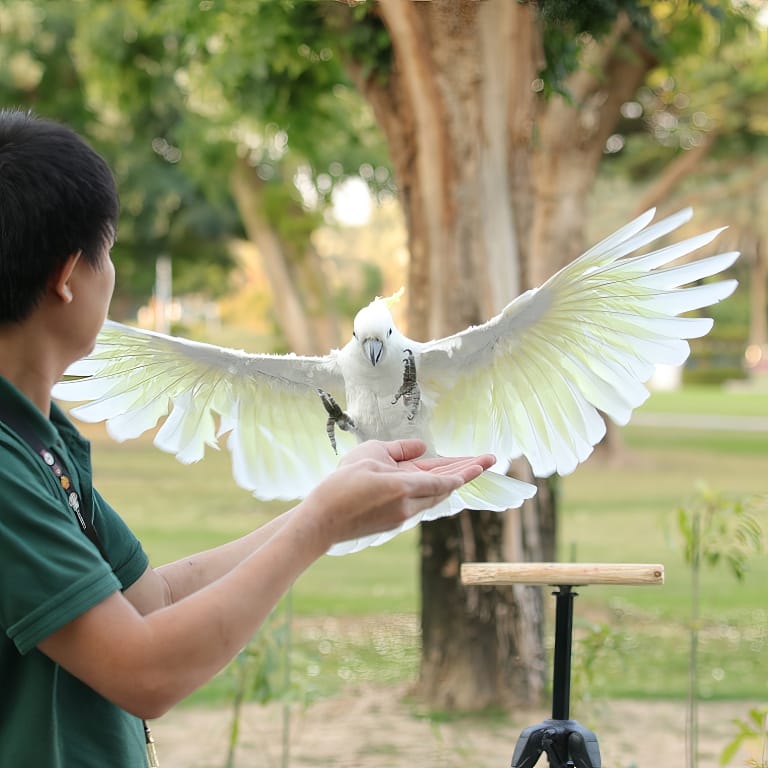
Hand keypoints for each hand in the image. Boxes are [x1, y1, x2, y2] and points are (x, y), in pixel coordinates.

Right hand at [304, 439, 494, 547]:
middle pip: (444, 488)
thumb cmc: (341, 485)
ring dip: (449, 482)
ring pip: (433, 497)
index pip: (443, 478)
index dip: (465, 470)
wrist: (321, 521)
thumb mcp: (369, 455)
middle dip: (466, 472)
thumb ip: (398, 450)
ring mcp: (401, 517)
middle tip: (488, 460)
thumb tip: (421, 449)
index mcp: (404, 487)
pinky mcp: (393, 523)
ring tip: (467, 468)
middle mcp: (408, 505)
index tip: (483, 463)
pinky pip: (419, 504)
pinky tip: (436, 483)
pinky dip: (431, 490)